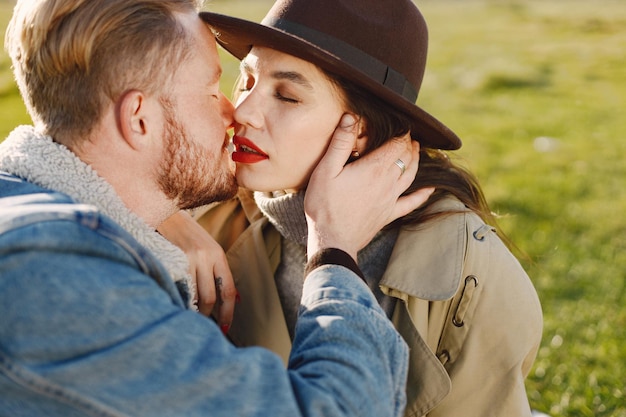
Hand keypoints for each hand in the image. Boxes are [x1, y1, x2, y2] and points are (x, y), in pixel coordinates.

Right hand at [158, 211, 236, 331]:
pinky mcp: (172, 259)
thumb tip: (235, 300)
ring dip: (191, 310)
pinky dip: (178, 299)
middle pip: (210, 297)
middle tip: (201, 324)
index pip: (228, 290)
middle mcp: (206, 256)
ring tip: (188, 315)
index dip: (228, 312)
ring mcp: (188, 258)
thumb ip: (219, 272)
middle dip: (206, 316)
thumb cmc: (187, 235)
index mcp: (218, 255)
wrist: (165, 212)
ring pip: (192, 295)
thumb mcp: (208, 250)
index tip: (225, 327)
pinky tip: (175, 303)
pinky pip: (178, 287)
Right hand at [305, 114, 433, 260]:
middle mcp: (388, 182)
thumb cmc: (325, 205)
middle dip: (409, 144)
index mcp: (375, 168)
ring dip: (416, 160)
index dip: (401, 132)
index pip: (397, 144)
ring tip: (416, 150)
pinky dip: (422, 195)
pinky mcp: (388, 214)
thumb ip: (341, 142)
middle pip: (406, 157)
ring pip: (411, 175)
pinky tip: (429, 189)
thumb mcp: (326, 169)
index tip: (400, 125)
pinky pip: (411, 203)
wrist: (332, 240)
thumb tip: (351, 117)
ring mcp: (391, 200)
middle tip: (407, 135)